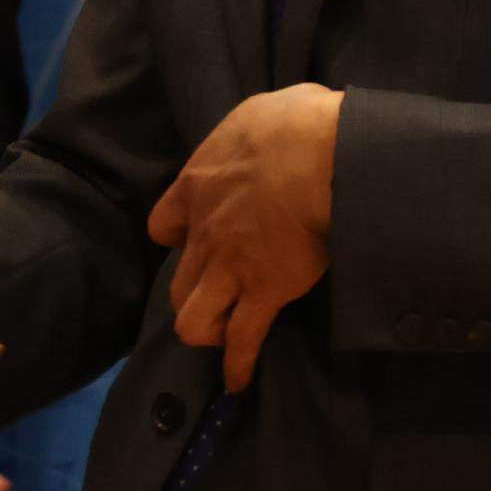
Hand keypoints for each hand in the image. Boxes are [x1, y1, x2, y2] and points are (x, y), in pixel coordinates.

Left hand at [151, 84, 342, 391]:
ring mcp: (230, 268)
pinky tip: (239, 380)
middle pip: (177, 279)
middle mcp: (205, 232)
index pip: (163, 224)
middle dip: (192, 289)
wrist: (327, 156)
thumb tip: (276, 128)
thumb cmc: (301, 123)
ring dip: (206, 328)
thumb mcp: (265, 110)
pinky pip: (241, 341)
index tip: (194, 237)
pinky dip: (239, 365)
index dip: (178, 235)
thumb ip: (257, 131)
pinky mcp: (263, 294)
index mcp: (199, 184)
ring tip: (222, 335)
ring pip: (193, 318)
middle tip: (217, 291)